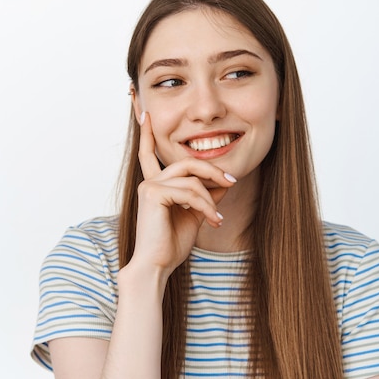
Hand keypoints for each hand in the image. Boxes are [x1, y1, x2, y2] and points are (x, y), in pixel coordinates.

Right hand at [131, 111, 235, 276]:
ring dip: (211, 199)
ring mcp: (149, 186)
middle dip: (213, 170)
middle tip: (232, 182)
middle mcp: (150, 181)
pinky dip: (206, 206)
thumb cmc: (170, 244)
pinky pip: (190, 192)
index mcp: (155, 184)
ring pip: (192, 179)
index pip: (150, 153)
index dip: (148, 132)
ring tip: (217, 218)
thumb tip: (224, 182)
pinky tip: (212, 221)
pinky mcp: (153, 194)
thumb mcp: (195, 215)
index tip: (145, 113)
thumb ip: (206, 195)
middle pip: (188, 162)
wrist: (157, 265)